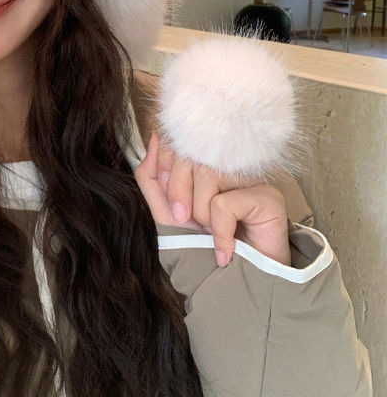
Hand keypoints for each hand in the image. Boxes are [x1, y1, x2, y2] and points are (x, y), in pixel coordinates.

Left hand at [135, 133, 290, 267]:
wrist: (236, 281)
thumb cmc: (203, 243)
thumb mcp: (167, 210)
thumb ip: (152, 176)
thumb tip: (155, 138)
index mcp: (208, 161)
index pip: (181, 142)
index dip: (165, 168)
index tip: (172, 201)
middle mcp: (231, 163)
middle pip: (191, 156)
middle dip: (178, 193)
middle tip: (187, 219)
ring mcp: (252, 177)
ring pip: (207, 176)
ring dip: (201, 214)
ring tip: (211, 232)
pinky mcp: (268, 197)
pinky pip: (225, 203)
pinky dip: (219, 231)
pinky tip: (226, 247)